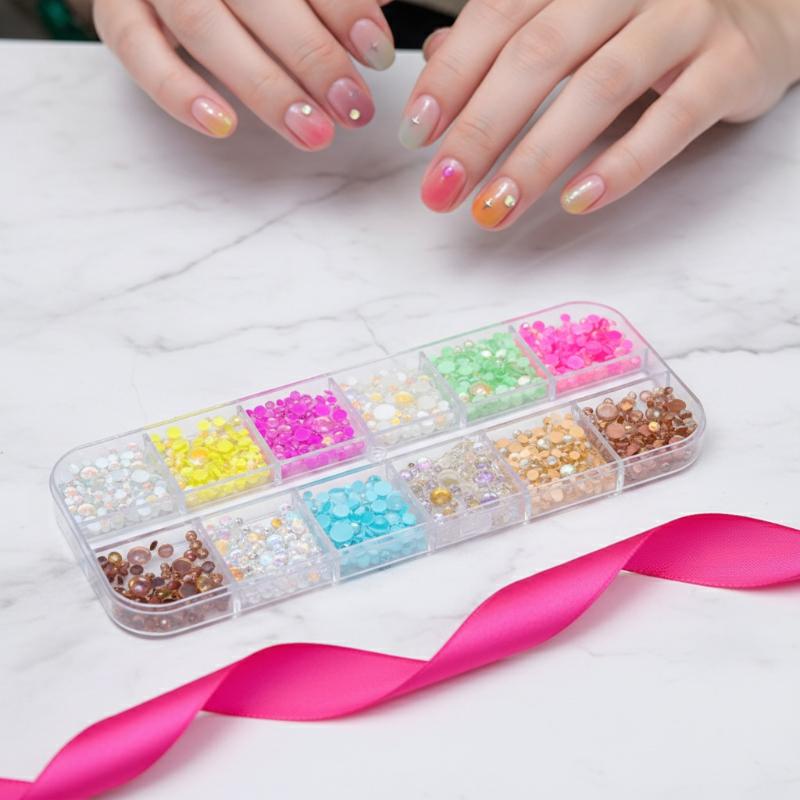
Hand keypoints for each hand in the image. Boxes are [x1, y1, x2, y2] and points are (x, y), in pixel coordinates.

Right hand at [94, 0, 394, 148]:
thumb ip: (328, 0)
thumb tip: (376, 25)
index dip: (342, 8)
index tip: (377, 52)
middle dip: (311, 56)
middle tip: (351, 109)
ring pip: (202, 24)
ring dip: (263, 85)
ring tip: (311, 132)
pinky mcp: (118, 8)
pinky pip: (136, 48)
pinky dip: (178, 90)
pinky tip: (222, 125)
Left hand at [401, 0, 799, 227]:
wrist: (767, 3)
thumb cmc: (649, 17)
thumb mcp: (574, 17)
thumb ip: (508, 36)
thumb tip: (439, 65)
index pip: (497, 17)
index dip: (451, 78)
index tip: (415, 135)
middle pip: (538, 55)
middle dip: (480, 129)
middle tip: (441, 189)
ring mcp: (684, 17)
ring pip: (599, 87)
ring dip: (538, 156)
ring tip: (494, 209)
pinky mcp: (732, 63)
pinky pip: (674, 118)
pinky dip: (623, 163)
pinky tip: (578, 201)